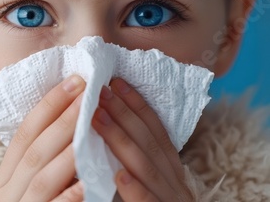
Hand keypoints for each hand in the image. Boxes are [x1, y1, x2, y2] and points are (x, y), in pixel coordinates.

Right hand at [0, 75, 85, 201]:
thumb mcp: (24, 189)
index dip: (49, 106)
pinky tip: (87, 183)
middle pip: (34, 151)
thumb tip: (70, 124)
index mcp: (3, 179)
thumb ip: (41, 164)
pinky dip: (68, 197)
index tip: (75, 82)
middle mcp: (6, 193)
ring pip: (42, 178)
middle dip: (63, 120)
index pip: (24, 134)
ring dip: (68, 152)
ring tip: (93, 128)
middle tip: (88, 94)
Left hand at [92, 78, 192, 201]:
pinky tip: (119, 175)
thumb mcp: (153, 177)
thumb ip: (138, 154)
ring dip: (121, 141)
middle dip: (123, 113)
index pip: (154, 129)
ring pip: (147, 167)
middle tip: (100, 90)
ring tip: (98, 118)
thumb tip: (113, 122)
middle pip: (148, 141)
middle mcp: (173, 179)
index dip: (136, 104)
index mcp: (169, 166)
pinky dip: (136, 190)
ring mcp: (170, 198)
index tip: (116, 81)